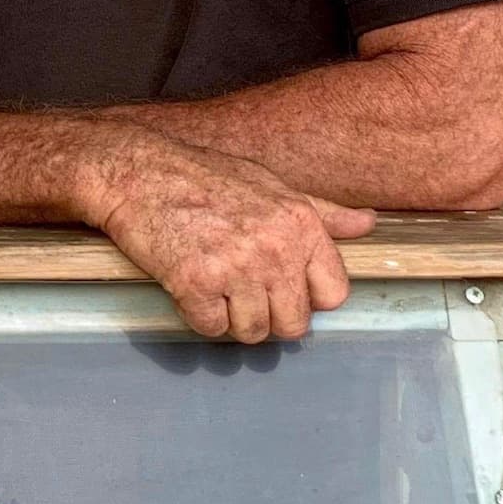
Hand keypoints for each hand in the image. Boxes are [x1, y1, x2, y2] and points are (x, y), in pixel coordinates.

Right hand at [88, 135, 375, 342]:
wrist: (135, 170)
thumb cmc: (202, 176)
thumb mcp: (269, 184)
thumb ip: (321, 211)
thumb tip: (367, 223)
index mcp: (300, 224)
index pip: (333, 295)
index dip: (305, 297)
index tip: (279, 285)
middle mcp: (275, 248)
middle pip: (293, 324)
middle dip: (267, 315)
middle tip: (238, 289)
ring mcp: (235, 267)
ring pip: (252, 333)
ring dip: (231, 318)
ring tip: (212, 285)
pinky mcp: (195, 284)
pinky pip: (211, 328)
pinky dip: (197, 315)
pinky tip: (187, 285)